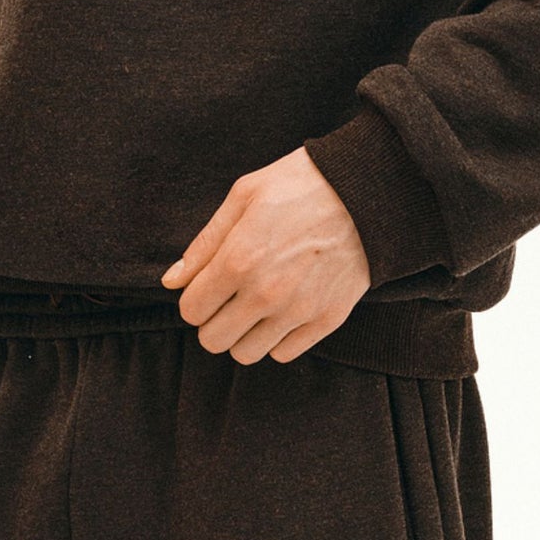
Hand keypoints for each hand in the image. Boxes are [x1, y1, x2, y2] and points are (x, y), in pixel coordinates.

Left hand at [161, 146, 369, 363]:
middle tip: (228, 298)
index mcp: (238, 260)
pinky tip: (283, 309)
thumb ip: (204, 243)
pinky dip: (277, 338)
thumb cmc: (301, 185)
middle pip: (213, 341)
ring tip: (255, 306)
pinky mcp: (327, 319)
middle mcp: (265, 294)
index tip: (208, 284)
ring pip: (247, 354)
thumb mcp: (243, 196)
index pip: (191, 310)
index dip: (194, 298)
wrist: (367, 191)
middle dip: (213, 320)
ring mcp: (298, 311)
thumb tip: (172, 281)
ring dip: (243, 334)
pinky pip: (284, 353)